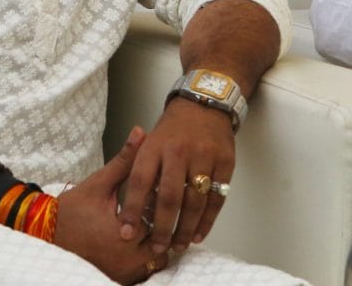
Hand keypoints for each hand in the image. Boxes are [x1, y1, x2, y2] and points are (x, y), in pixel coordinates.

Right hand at [54, 127, 167, 283]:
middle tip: (158, 209)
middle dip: (163, 226)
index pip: (159, 219)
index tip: (161, 191)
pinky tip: (141, 239)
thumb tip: (141, 132)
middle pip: (162, 242)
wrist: (47, 234)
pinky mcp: (119, 279)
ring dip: (157, 243)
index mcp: (122, 234)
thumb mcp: (100, 183)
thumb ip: (125, 160)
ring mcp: (123, 273)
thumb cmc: (73, 208)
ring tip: (151, 224)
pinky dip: (147, 256)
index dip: (163, 204)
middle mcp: (125, 259)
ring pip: (157, 259)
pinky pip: (145, 270)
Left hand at [117, 96, 235, 254]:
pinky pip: (217, 199)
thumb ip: (141, 172)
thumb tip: (132, 211)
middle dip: (162, 228)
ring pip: (195, 202)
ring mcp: (204, 157)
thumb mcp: (149, 142)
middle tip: (157, 248)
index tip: (126, 233)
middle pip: (170, 198)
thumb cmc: (172, 129)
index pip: (141, 183)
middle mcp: (179, 151)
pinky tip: (198, 234)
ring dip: (186, 229)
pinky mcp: (225, 163)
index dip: (132, 210)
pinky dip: (207, 220)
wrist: (204, 103)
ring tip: (177, 246)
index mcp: (155, 146)